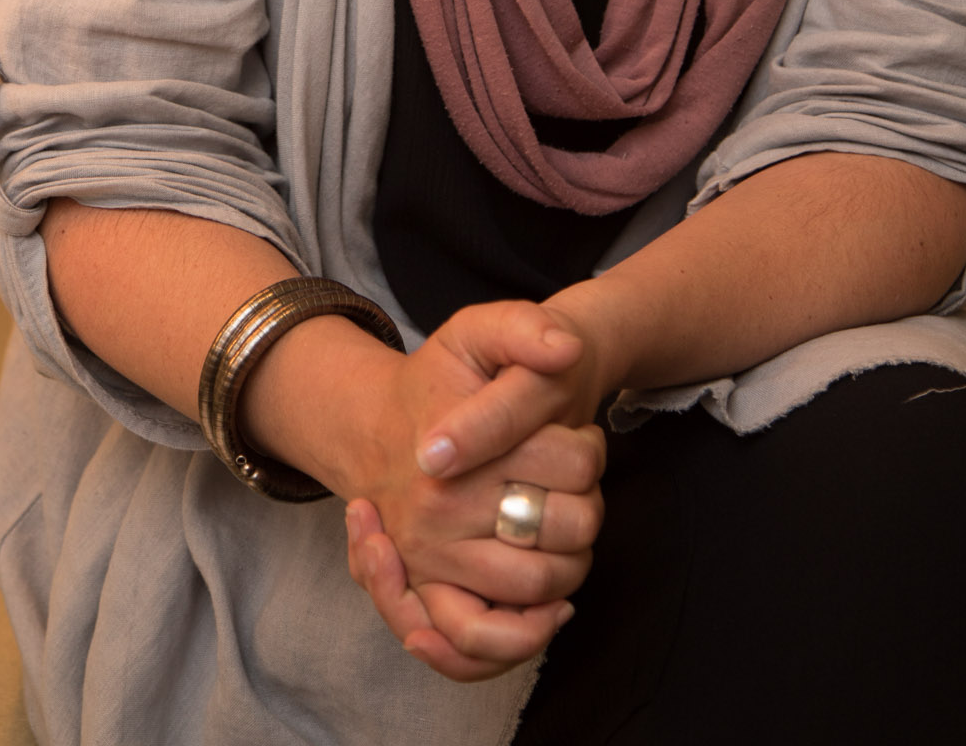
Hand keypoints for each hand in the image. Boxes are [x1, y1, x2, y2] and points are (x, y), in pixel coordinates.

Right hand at [245, 298, 605, 680]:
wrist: (374, 425)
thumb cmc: (437, 380)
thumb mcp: (474, 332)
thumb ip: (522, 326)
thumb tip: (566, 350)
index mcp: (455, 443)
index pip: (572, 461)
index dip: (591, 451)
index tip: (579, 439)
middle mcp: (438, 508)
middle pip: (566, 525)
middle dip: (590, 506)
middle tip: (577, 489)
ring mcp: (430, 557)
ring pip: (537, 585)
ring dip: (572, 564)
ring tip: (567, 534)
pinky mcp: (425, 593)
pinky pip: (476, 638)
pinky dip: (523, 637)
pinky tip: (553, 606)